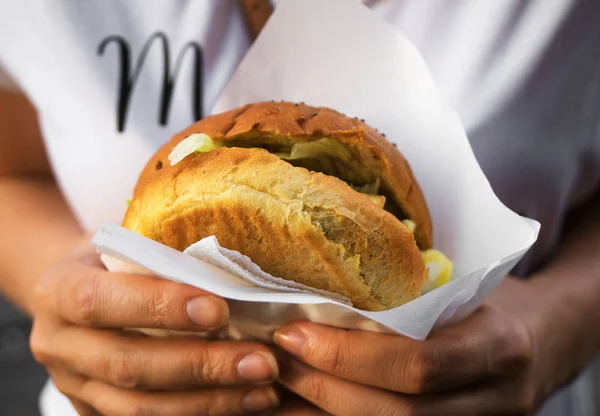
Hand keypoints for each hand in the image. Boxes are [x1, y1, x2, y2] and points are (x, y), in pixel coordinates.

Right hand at [30, 241, 279, 414]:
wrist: (78, 290)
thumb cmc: (115, 257)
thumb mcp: (128, 238)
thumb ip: (164, 249)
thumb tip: (235, 264)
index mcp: (58, 291)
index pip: (99, 302)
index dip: (158, 307)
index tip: (219, 310)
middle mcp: (57, 344)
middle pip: (127, 365)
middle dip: (201, 366)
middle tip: (262, 361)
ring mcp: (74, 386)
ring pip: (138, 408)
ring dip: (209, 402)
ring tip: (264, 389)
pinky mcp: (95, 411)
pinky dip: (200, 415)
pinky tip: (244, 403)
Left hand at [273, 277, 567, 415]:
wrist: (542, 341)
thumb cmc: (492, 303)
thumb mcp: (464, 289)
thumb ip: (410, 298)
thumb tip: (320, 288)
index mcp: (499, 348)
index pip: (418, 364)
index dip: (349, 355)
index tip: (293, 333)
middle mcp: (495, 401)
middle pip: (399, 413)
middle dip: (326, 389)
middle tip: (276, 360)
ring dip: (324, 414)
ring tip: (279, 387)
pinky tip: (306, 409)